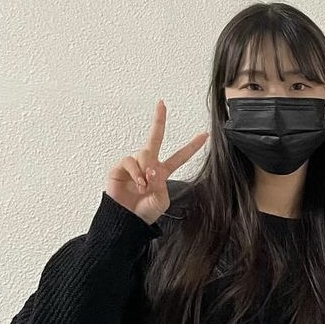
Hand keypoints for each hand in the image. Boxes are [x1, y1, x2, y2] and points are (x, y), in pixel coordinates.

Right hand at [104, 101, 207, 223]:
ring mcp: (134, 164)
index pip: (179, 156)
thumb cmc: (145, 212)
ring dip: (146, 171)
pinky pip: (130, 161)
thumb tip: (152, 170)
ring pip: (144, 153)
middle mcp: (148, 165)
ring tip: (144, 186)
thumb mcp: (161, 200)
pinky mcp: (120, 167)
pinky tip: (138, 183)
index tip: (204, 135)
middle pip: (154, 137)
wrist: (127, 220)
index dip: (192, 146)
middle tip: (161, 103)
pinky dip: (137, 172)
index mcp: (162, 172)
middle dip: (158, 120)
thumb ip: (161, 184)